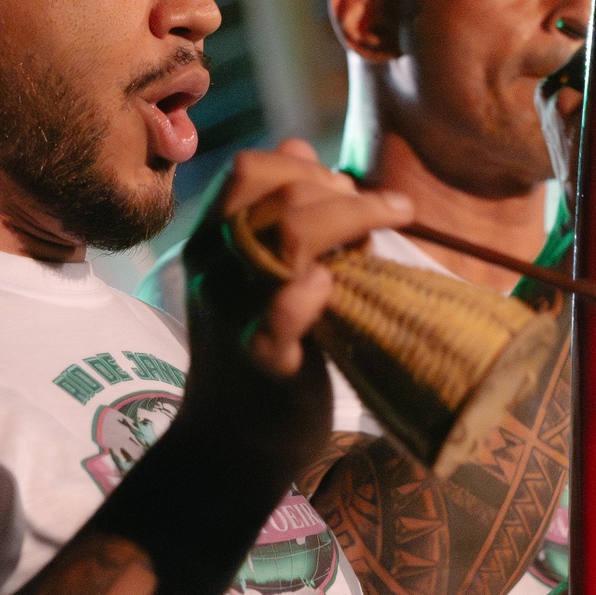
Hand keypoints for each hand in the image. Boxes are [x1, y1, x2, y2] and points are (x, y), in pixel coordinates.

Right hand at [180, 140, 410, 466]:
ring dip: (353, 221)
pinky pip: (284, 309)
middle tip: (384, 213)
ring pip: (290, 235)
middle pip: (279, 196)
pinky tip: (332, 287)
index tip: (344, 188)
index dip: (304, 167)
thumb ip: (272, 213)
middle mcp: (213, 269)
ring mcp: (234, 312)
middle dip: (344, 194)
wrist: (230, 447)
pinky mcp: (262, 358)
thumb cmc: (256, 356)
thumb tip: (300, 147)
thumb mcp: (255, 275)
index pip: (249, 170)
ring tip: (386, 230)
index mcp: (209, 243)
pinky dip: (312, 290)